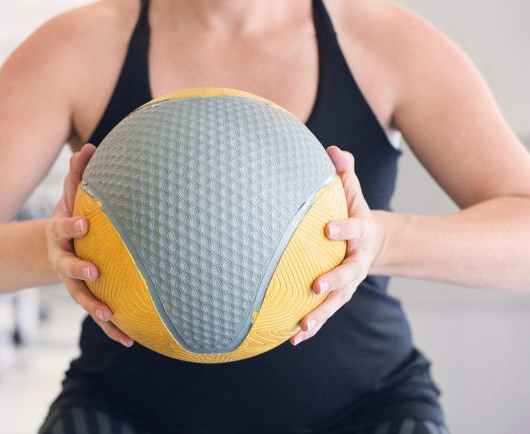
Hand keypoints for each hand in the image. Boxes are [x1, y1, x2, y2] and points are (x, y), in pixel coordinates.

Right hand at [46, 143, 132, 346]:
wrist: (61, 248)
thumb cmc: (74, 218)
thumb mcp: (73, 196)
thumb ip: (78, 174)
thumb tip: (90, 145)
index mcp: (61, 234)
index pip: (63, 229)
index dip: (72, 226)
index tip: (85, 224)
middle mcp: (64, 261)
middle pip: (67, 268)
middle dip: (79, 270)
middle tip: (94, 271)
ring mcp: (74, 282)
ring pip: (83, 297)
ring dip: (96, 308)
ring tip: (112, 316)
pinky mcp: (88, 296)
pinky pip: (99, 314)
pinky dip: (112, 327)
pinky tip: (129, 340)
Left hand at [290, 145, 384, 345]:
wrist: (373, 242)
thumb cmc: (354, 212)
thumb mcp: (353, 192)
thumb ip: (345, 173)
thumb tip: (333, 149)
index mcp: (360, 233)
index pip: (354, 229)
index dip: (343, 229)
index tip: (328, 228)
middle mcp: (356, 261)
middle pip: (348, 273)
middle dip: (334, 280)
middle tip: (316, 286)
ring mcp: (349, 282)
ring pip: (336, 301)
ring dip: (320, 314)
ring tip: (301, 327)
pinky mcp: (339, 295)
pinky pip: (325, 312)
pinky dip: (311, 326)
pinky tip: (292, 338)